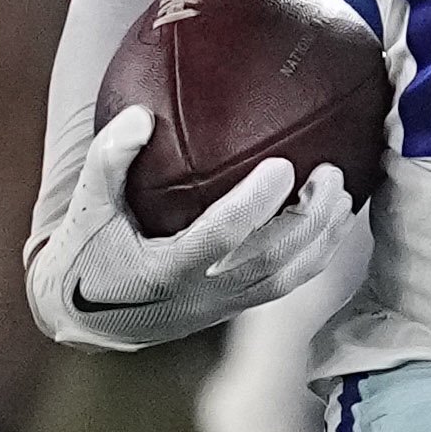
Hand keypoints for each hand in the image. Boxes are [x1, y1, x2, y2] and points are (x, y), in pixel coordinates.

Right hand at [26, 106, 368, 350]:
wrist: (88, 317)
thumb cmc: (88, 250)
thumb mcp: (87, 205)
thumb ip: (109, 159)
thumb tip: (140, 114)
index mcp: (165, 270)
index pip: (222, 237)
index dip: (255, 205)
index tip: (283, 165)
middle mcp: (201, 295)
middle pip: (271, 260)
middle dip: (309, 219)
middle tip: (331, 173)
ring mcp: (222, 308)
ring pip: (288, 277)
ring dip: (322, 238)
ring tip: (343, 194)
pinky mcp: (234, 310)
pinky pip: (285, 283)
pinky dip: (314, 253)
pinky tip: (330, 220)